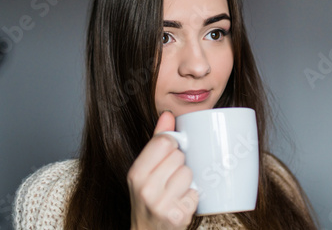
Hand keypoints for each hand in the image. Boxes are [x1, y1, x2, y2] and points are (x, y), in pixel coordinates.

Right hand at [127, 111, 198, 229]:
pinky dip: (192, 197)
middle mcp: (145, 188)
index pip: (164, 142)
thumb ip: (157, 140)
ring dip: (187, 181)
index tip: (170, 153)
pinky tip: (181, 202)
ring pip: (188, 173)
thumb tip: (168, 114)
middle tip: (171, 177)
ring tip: (176, 190)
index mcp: (136, 173)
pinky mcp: (177, 216)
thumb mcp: (145, 170)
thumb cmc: (149, 198)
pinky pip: (195, 193)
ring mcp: (160, 204)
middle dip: (180, 164)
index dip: (172, 145)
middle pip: (179, 156)